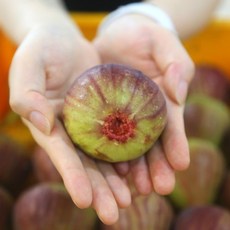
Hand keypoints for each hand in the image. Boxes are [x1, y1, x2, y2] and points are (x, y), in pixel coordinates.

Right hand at [9, 24, 130, 224]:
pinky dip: (126, 154)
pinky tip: (136, 171)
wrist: (62, 40)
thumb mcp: (29, 65)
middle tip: (115, 213)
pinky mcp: (105, 112)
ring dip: (116, 179)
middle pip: (85, 163)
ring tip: (130, 200)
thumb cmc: (42, 49)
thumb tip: (41, 124)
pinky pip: (117, 136)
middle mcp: (69, 129)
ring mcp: (88, 122)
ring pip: (103, 156)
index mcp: (49, 123)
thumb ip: (27, 94)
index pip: (61, 154)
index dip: (72, 177)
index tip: (84, 201)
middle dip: (98, 189)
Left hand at [93, 14, 194, 194]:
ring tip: (136, 189)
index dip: (177, 144)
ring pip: (129, 148)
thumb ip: (176, 65)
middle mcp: (144, 115)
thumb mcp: (164, 44)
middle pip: (151, 145)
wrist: (118, 36)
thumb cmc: (145, 38)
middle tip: (158, 188)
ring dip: (133, 170)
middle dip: (156, 167)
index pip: (172, 126)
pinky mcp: (101, 114)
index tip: (180, 164)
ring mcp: (122, 117)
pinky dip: (108, 156)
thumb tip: (179, 92)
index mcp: (163, 101)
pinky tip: (110, 172)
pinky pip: (104, 137)